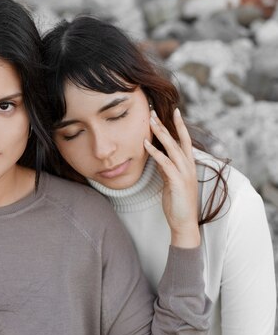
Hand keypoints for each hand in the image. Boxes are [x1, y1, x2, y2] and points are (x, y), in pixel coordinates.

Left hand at [144, 108, 199, 247]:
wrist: (184, 223)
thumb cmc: (177, 203)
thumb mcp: (170, 181)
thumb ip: (166, 167)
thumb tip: (158, 155)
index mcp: (188, 165)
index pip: (184, 141)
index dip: (179, 126)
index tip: (174, 112)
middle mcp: (189, 166)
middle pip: (178, 139)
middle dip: (167, 124)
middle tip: (154, 111)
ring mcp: (185, 173)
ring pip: (172, 147)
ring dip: (160, 133)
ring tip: (150, 121)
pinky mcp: (178, 181)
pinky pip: (165, 162)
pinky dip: (155, 152)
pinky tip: (145, 144)